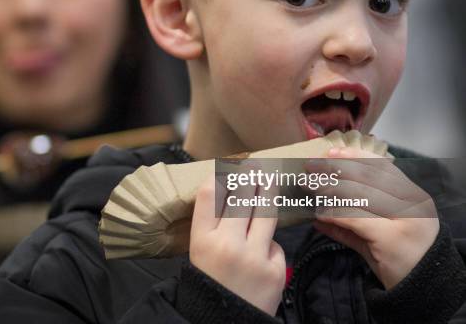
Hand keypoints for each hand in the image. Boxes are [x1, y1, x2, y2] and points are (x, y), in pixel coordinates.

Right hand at [189, 176, 284, 315]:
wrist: (222, 323)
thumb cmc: (209, 283)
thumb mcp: (199, 253)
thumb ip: (211, 226)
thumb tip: (227, 191)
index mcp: (202, 241)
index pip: (210, 195)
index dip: (219, 176)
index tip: (227, 167)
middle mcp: (227, 245)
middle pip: (242, 197)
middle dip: (249, 178)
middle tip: (254, 166)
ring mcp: (254, 257)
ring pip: (265, 212)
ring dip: (267, 193)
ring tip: (268, 180)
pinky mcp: (275, 270)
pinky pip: (275, 244)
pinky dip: (269, 244)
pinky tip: (261, 252)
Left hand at [305, 147, 438, 289]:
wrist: (422, 290)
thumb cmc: (400, 258)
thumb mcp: (379, 231)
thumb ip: (353, 216)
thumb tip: (320, 204)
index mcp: (413, 195)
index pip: (382, 167)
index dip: (354, 157)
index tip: (330, 153)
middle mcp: (413, 204)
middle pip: (368, 177)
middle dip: (335, 169)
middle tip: (311, 167)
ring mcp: (405, 220)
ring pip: (359, 195)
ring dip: (329, 188)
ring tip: (310, 186)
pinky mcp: (390, 238)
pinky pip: (354, 218)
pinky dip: (333, 214)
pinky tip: (319, 214)